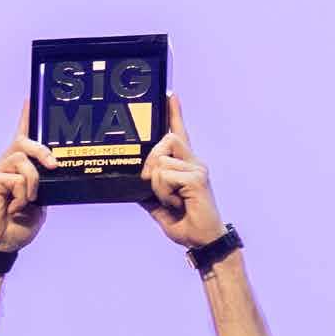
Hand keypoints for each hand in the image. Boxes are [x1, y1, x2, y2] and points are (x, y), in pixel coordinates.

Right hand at [0, 104, 53, 253]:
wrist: (0, 246)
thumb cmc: (17, 227)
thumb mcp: (39, 204)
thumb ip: (44, 184)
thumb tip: (51, 170)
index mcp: (16, 170)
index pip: (21, 138)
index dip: (25, 118)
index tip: (31, 98)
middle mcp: (4, 166)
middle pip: (24, 141)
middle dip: (42, 150)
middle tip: (53, 165)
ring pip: (23, 160)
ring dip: (33, 182)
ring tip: (27, 201)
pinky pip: (16, 178)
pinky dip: (21, 195)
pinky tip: (13, 208)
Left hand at [138, 95, 225, 248]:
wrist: (202, 240)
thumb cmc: (184, 223)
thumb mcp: (158, 206)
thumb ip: (147, 192)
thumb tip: (132, 183)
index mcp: (185, 165)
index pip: (179, 134)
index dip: (174, 114)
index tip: (170, 94)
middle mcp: (194, 161)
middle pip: (166, 140)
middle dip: (150, 161)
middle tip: (150, 183)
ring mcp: (197, 168)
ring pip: (161, 161)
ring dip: (157, 186)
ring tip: (172, 201)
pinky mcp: (198, 178)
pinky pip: (166, 177)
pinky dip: (165, 194)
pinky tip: (178, 204)